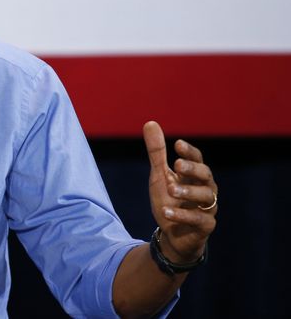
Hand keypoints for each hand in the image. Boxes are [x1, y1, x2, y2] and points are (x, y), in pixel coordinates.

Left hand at [143, 121, 216, 262]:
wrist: (173, 234)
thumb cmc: (169, 201)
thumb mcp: (159, 175)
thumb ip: (156, 152)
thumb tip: (150, 122)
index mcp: (194, 176)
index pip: (197, 160)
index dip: (190, 152)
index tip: (177, 144)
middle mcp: (205, 190)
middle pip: (206, 175)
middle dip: (193, 169)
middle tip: (177, 164)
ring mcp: (207, 208)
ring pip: (205, 197)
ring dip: (187, 192)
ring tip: (170, 189)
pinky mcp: (205, 226)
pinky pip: (199, 220)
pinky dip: (182, 215)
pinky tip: (166, 211)